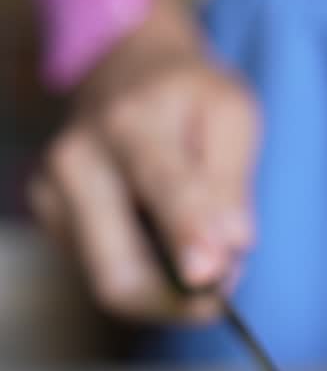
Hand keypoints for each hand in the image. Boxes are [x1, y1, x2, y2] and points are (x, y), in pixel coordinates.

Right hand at [29, 4, 260, 322]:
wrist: (125, 71)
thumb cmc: (188, 96)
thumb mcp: (231, 116)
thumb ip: (231, 181)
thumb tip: (231, 245)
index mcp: (128, 123)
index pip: (160, 188)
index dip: (187, 237)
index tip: (211, 277)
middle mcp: (77, 162)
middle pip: (119, 270)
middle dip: (178, 299)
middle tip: (227, 283)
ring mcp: (53, 195)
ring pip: (112, 283)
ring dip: (167, 288)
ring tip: (203, 249)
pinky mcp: (50, 219)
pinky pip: (106, 272)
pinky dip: (146, 272)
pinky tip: (164, 236)